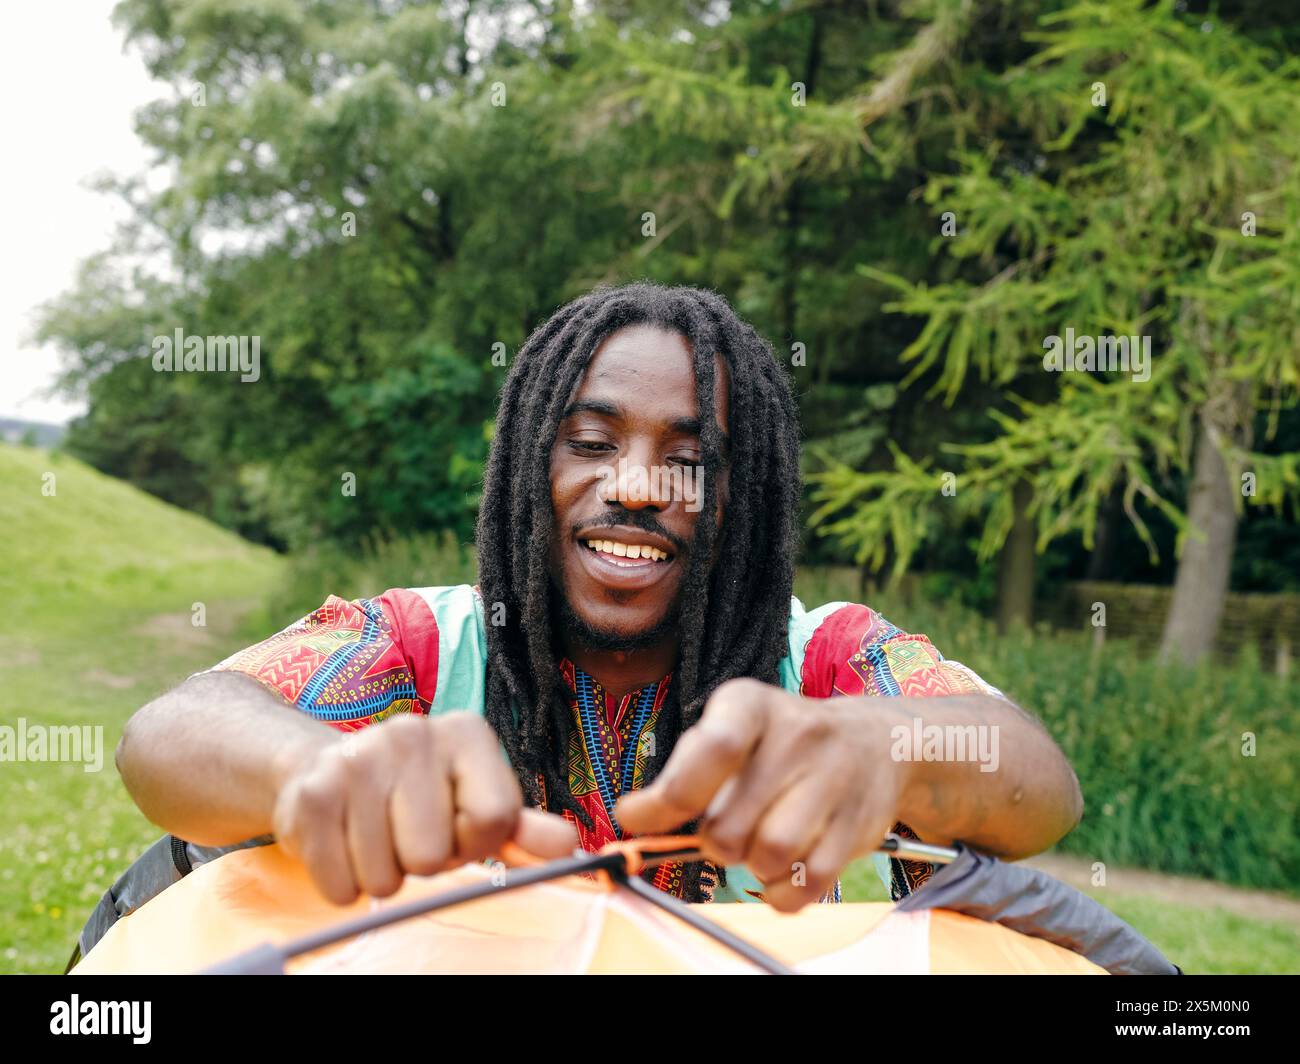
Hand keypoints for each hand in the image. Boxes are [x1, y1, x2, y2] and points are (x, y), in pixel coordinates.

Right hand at [272, 711, 576, 903]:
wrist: (325, 770)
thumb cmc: (417, 795)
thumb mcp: (475, 802)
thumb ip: (522, 827)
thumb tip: (569, 845)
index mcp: (466, 732)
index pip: (494, 821)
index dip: (477, 844)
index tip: (458, 828)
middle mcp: (412, 732)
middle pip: (436, 856)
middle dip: (424, 861)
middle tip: (408, 832)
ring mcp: (356, 759)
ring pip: (387, 878)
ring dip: (382, 874)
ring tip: (375, 835)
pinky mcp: (310, 796)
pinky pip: (341, 885)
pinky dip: (343, 882)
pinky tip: (343, 843)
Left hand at [615, 678, 905, 910]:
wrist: (878, 745)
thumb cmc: (779, 745)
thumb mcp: (731, 732)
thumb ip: (683, 773)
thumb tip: (630, 818)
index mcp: (752, 705)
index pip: (713, 749)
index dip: (668, 796)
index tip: (635, 818)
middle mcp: (798, 735)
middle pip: (729, 824)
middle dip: (715, 840)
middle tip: (729, 825)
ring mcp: (834, 781)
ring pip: (768, 856)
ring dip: (751, 865)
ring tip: (760, 839)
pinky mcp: (858, 827)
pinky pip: (803, 886)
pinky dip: (781, 891)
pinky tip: (785, 866)